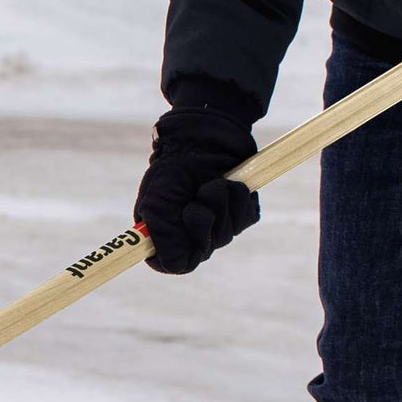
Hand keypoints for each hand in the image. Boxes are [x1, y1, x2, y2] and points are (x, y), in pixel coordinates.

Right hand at [133, 109, 259, 274]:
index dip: (184, 245)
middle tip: (198, 196)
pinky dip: (238, 198)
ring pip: (227, 234)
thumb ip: (161, 237)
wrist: (202, 136)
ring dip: (221, 203)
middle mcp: (192, 235)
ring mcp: (217, 226)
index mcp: (167, 237)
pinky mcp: (240, 212)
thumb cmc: (173, 168)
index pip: (178, 263)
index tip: (186, 218)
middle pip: (206, 249)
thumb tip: (173, 265)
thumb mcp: (155, 203)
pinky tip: (227, 181)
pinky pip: (245, 218)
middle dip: (204, 219)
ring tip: (212, 183)